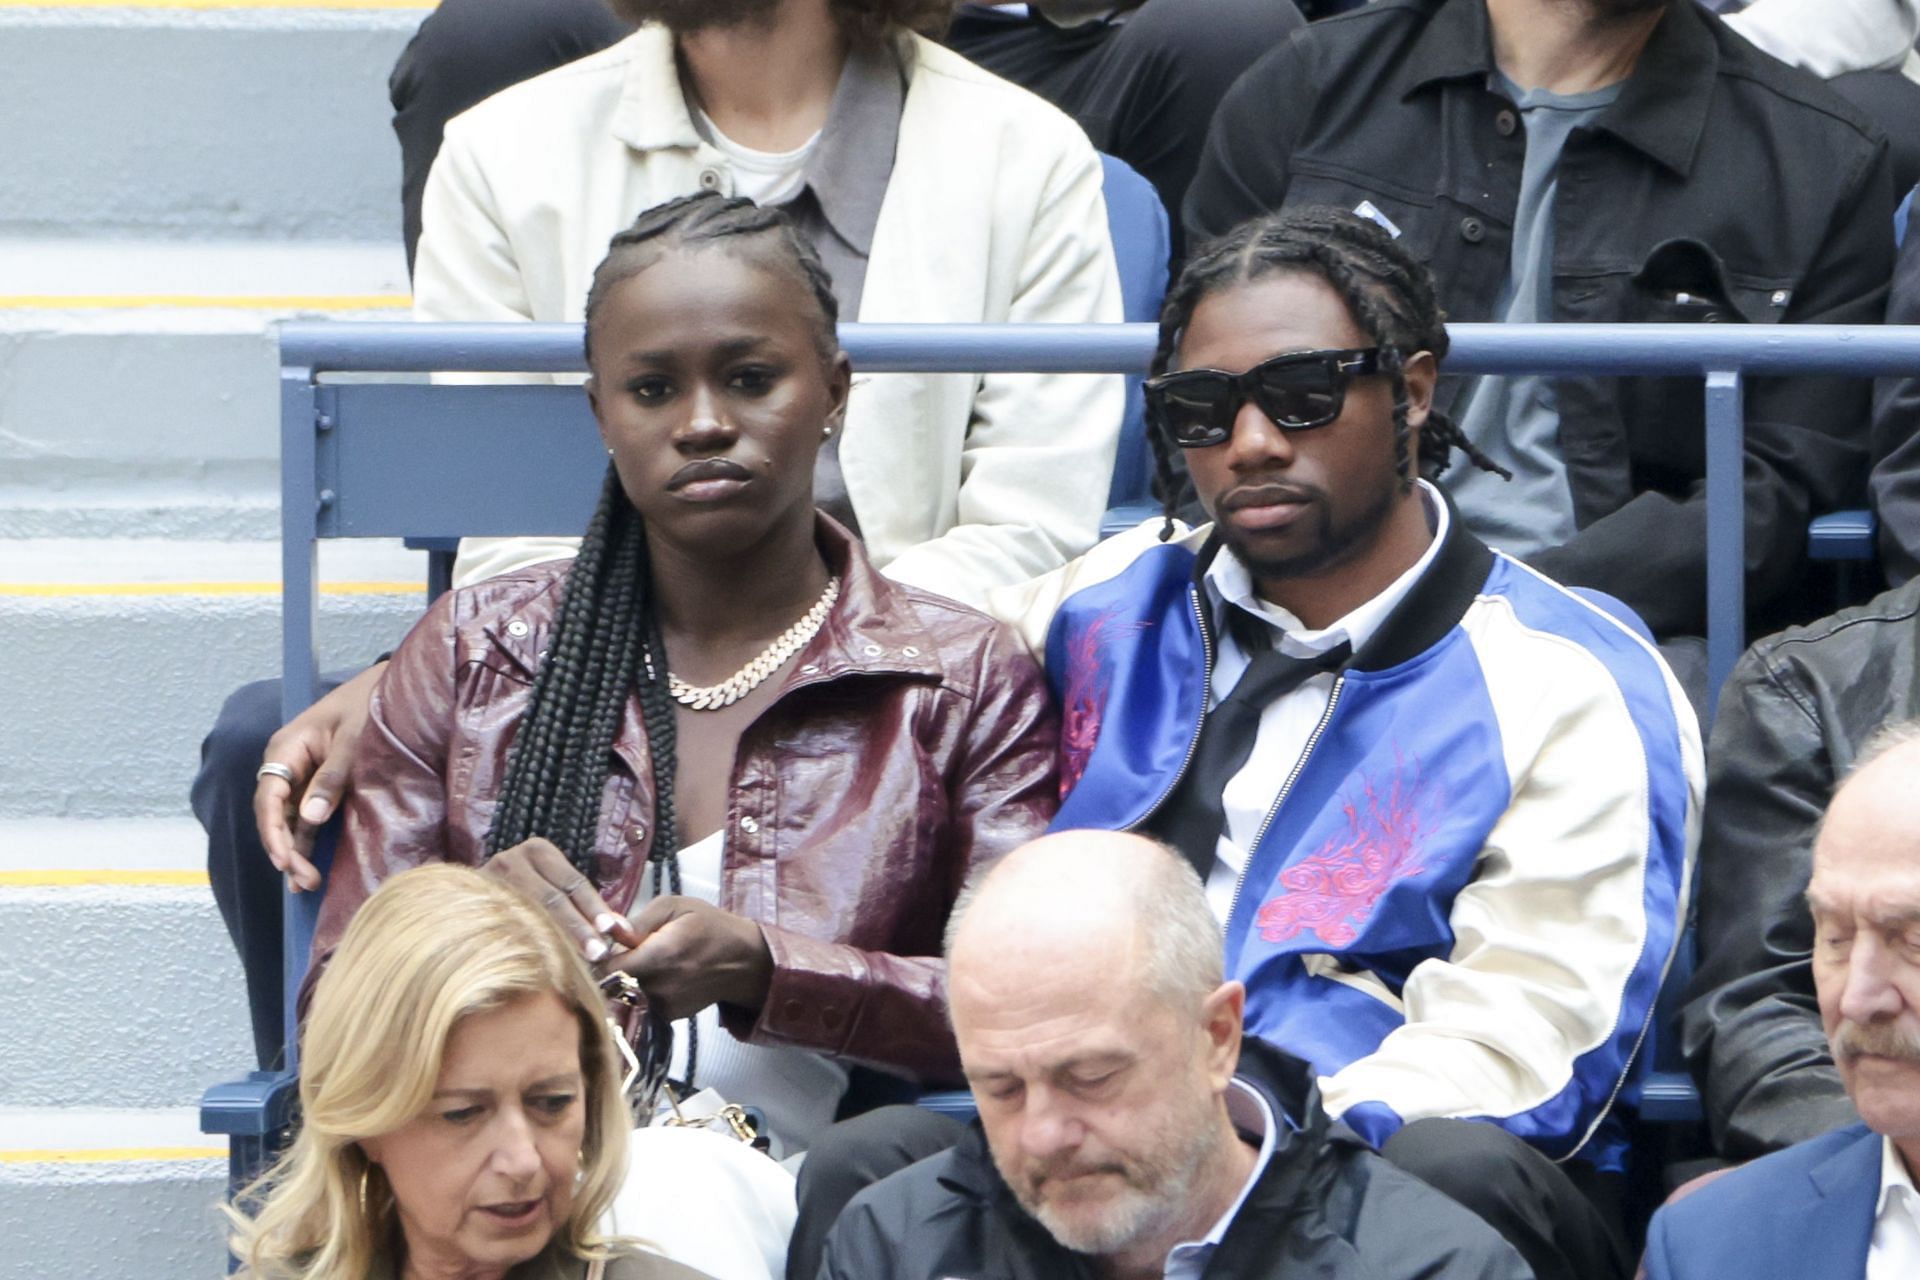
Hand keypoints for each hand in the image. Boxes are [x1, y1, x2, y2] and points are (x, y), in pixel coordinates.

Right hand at [253, 661, 386, 891]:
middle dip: (285, 850)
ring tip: (307, 884)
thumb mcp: (353, 739)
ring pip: (290, 820)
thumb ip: (332, 777)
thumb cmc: (369, 705)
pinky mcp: (321, 785)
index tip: (284, 860)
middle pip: (275, 814)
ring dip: (296, 850)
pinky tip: (311, 865)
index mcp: (285, 749)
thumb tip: (311, 818)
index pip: (268, 798)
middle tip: (303, 881)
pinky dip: (309, 840)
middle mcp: (288, 765)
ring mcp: (303, 776)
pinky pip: (308, 816)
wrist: (390, 687)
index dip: (272, 832)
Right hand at [485, 836, 642, 961]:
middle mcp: (512, 859)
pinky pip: (506, 926)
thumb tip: (622, 931)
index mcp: (538, 851)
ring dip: (556, 940)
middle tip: (599, 952)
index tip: (612, 930)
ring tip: (578, 962)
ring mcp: (490, 880)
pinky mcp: (474, 902)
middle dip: (579, 928)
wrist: (462, 895)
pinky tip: (542, 964)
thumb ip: (583, 906)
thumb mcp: (552, 888)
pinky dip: (527, 945)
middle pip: (554, 898)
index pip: (574, 883)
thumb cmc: (520, 894)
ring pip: (529, 913)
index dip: (595, 908)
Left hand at [608, 897, 774, 1022]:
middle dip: (616, 966)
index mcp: (659, 956)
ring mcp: (664, 1006)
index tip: (605, 945)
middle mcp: (659, 987)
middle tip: (629, 950)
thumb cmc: (709, 926)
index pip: (606, 968)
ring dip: (630, 978)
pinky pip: (643, 1002)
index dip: (600, 956)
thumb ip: (639, 919)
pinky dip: (645, 989)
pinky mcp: (669, 1016)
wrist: (744, 961)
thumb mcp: (676, 907)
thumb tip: (608, 930)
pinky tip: (663, 975)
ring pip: (627, 993)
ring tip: (652, 960)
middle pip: (614, 982)